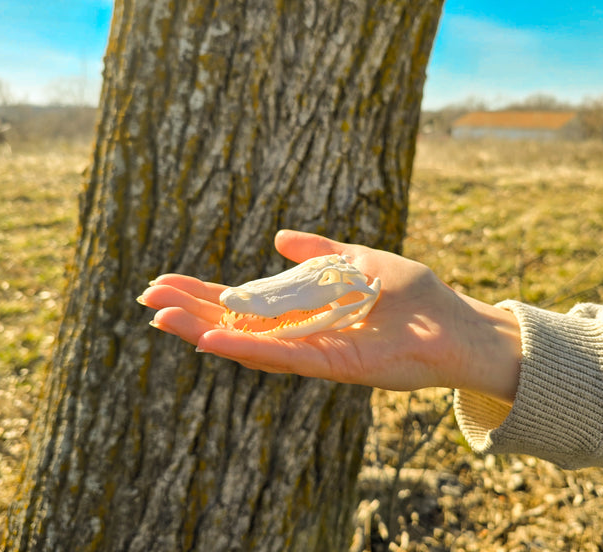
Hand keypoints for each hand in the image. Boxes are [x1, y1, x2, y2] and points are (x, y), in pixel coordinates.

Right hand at [138, 230, 521, 401]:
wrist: (456, 324)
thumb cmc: (414, 295)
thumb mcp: (359, 260)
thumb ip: (319, 253)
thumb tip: (278, 237)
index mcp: (304, 310)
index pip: (243, 303)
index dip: (204, 293)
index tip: (164, 280)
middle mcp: (302, 334)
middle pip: (235, 324)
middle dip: (191, 310)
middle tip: (145, 297)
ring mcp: (313, 352)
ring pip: (247, 343)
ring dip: (203, 330)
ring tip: (159, 316)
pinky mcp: (332, 364)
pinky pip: (281, 357)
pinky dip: (243, 349)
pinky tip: (208, 339)